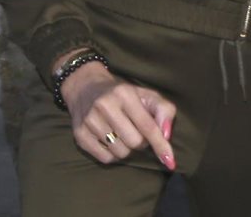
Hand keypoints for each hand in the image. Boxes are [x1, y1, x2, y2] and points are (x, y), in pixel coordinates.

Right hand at [59, 59, 176, 169]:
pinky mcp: (79, 135)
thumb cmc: (123, 94)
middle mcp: (105, 106)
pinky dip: (114, 155)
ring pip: (120, 153)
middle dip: (142, 143)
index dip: (161, 145)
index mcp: (125, 94)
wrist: (86, 87)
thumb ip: (163, 111)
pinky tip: (112, 142)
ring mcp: (90, 121)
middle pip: (134, 142)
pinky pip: (105, 159)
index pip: (147, 126)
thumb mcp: (147, 95)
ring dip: (128, 149)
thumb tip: (166, 135)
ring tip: (124, 136)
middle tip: (138, 133)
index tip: (171, 162)